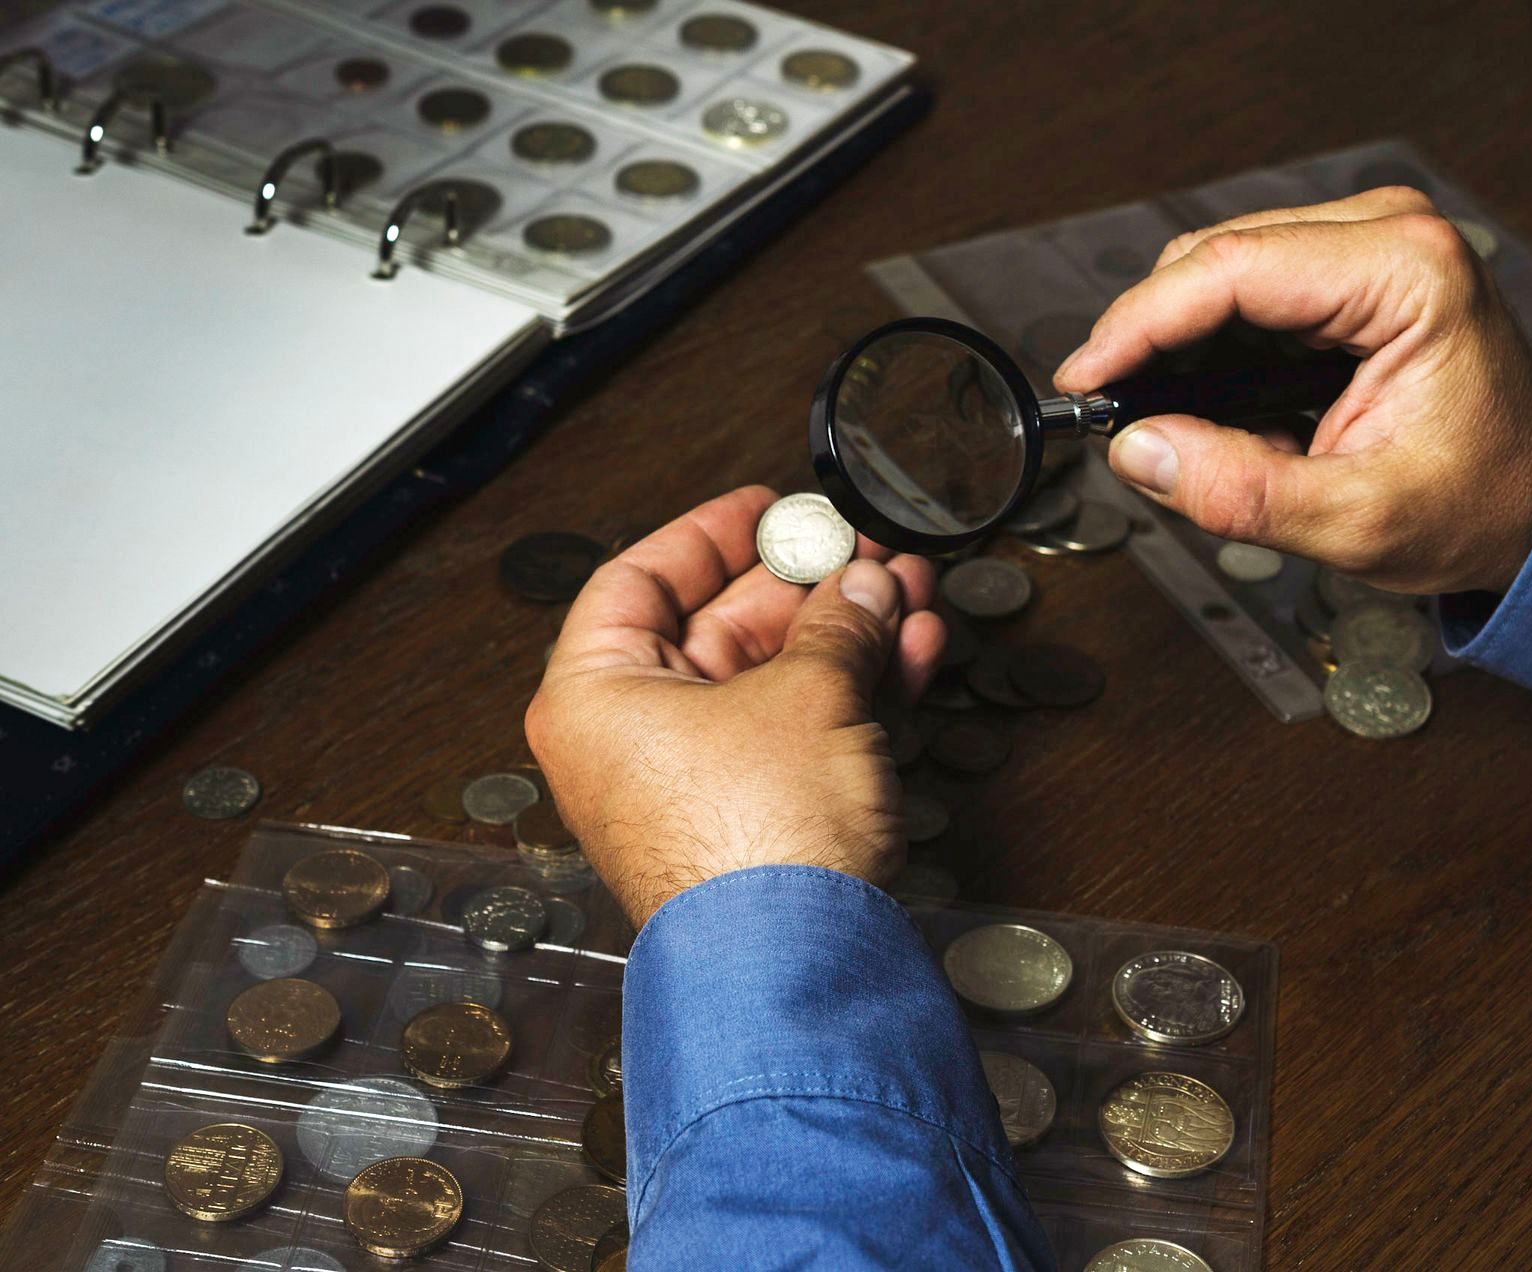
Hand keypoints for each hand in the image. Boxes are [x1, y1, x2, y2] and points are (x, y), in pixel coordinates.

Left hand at [524, 486, 943, 924]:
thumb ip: (839, 621)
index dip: (708, 534)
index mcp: (597, 695)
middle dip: (807, 585)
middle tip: (863, 550)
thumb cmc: (757, 845)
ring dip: (846, 632)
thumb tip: (864, 585)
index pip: (638, 580)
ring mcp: (694, 785)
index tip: (764, 508)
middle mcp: (631, 741)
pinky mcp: (754, 821)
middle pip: (719, 627)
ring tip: (908, 592)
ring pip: (773, 679)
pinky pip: (799, 731)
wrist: (798, 963)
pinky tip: (911, 652)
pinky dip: (852, 691)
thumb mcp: (808, 692)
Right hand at [1054, 186, 1531, 594]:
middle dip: (1150, 336)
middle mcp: (1389, 233)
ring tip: (1170, 423)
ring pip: (1220, 268)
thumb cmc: (1481, 501)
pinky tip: (1210, 405)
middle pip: (1215, 257)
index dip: (1139, 324)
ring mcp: (1370, 242)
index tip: (1084, 380)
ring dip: (1178, 344)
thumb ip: (1240, 491)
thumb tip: (1139, 450)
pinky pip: (1247, 288)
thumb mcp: (1358, 522)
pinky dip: (1210, 346)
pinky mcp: (1352, 268)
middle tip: (1113, 415)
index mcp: (1408, 273)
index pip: (1231, 270)